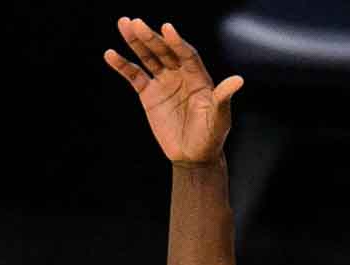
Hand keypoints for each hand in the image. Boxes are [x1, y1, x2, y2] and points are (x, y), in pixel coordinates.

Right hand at [105, 19, 242, 164]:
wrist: (193, 156)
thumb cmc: (210, 137)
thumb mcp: (219, 118)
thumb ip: (223, 98)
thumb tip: (238, 80)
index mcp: (198, 77)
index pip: (186, 54)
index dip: (177, 42)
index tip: (167, 28)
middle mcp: (180, 74)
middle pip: (164, 51)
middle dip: (150, 37)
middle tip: (136, 22)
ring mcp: (163, 82)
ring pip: (148, 57)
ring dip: (135, 42)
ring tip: (123, 24)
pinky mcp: (149, 94)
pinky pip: (134, 76)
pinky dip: (123, 65)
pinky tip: (110, 54)